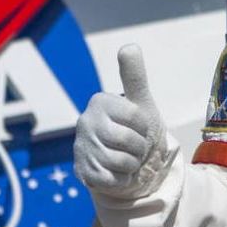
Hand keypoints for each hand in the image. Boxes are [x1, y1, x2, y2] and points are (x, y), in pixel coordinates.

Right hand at [74, 44, 167, 197]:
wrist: (129, 163)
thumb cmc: (136, 130)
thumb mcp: (141, 102)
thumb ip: (135, 76)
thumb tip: (129, 46)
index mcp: (100, 102)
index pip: (136, 117)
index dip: (146, 127)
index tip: (140, 127)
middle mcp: (85, 122)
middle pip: (129, 141)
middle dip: (140, 148)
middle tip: (135, 146)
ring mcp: (81, 148)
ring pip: (121, 162)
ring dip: (133, 165)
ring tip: (128, 159)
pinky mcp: (81, 172)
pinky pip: (112, 179)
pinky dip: (123, 179)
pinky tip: (118, 172)